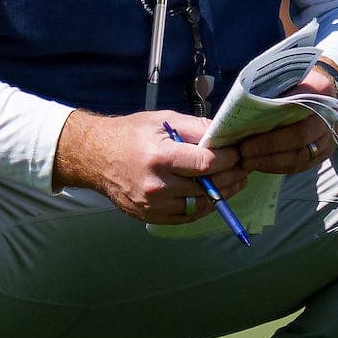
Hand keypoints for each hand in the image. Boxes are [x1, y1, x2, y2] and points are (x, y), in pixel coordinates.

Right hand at [52, 109, 247, 224]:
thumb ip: (196, 127)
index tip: (238, 152)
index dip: (229, 159)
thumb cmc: (129, 134)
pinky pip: (186, 217)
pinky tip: (212, 195)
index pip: (207, 164)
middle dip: (231, 176)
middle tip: (243, 167)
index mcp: (160, 157)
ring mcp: (152, 205)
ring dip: (222, 194)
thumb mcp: (162, 120)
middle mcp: (156, 185)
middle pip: (208, 187)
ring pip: (201, 206)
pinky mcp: (149, 216)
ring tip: (233, 181)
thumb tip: (225, 133)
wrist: (94, 156)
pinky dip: (203, 207)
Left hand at [237, 66, 337, 174]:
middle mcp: (329, 126)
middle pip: (299, 147)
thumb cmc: (304, 83)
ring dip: (271, 164)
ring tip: (248, 162)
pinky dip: (279, 168)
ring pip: (299, 160)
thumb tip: (249, 105)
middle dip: (268, 153)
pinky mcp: (323, 154)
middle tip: (243, 154)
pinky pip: (301, 166)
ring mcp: (328, 142)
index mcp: (322, 103)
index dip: (272, 140)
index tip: (247, 142)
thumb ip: (278, 92)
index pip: (298, 128)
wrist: (328, 92)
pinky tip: (261, 165)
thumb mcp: (293, 79)